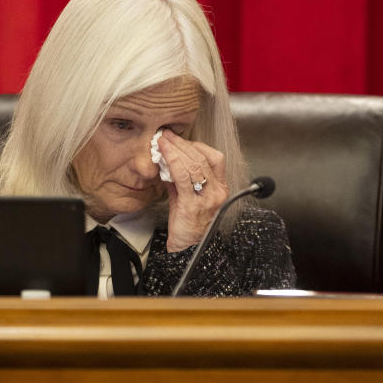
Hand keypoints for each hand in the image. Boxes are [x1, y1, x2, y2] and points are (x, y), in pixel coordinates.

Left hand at [157, 129, 228, 250]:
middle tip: (166, 134)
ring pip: (194, 165)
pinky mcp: (193, 205)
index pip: (215, 158)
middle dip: (183, 144)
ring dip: (176, 150)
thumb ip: (180, 177)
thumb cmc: (187, 223)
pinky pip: (183, 178)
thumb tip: (167, 159)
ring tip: (162, 141)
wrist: (187, 248)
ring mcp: (207, 199)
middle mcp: (217, 192)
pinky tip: (163, 155)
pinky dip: (172, 162)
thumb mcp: (186, 195)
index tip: (179, 138)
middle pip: (203, 158)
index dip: (196, 145)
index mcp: (220, 188)